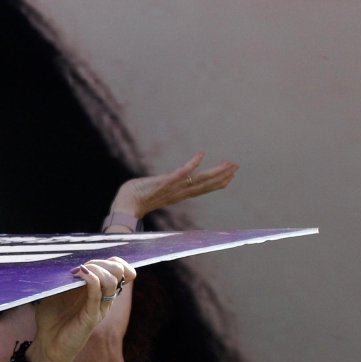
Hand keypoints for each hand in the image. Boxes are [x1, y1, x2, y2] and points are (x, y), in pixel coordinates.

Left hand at [28, 258, 136, 361]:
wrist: (47, 344)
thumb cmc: (51, 318)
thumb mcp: (56, 291)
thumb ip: (62, 277)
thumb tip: (59, 258)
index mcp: (98, 291)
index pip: (119, 268)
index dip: (114, 260)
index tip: (92, 260)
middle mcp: (103, 299)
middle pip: (117, 271)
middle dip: (101, 263)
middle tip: (80, 267)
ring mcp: (99, 308)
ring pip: (111, 282)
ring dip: (96, 270)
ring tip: (78, 271)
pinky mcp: (91, 317)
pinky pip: (97, 295)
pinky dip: (91, 281)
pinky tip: (79, 274)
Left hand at [110, 153, 236, 221]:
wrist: (124, 207)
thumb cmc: (135, 197)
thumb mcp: (153, 191)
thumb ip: (163, 186)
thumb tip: (166, 181)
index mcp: (177, 195)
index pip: (201, 188)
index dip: (216, 183)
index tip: (230, 177)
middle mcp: (178, 193)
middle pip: (205, 184)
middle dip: (221, 176)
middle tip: (236, 167)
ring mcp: (172, 188)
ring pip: (199, 180)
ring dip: (215, 172)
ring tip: (228, 164)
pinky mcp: (163, 183)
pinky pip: (181, 173)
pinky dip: (192, 164)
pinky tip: (201, 154)